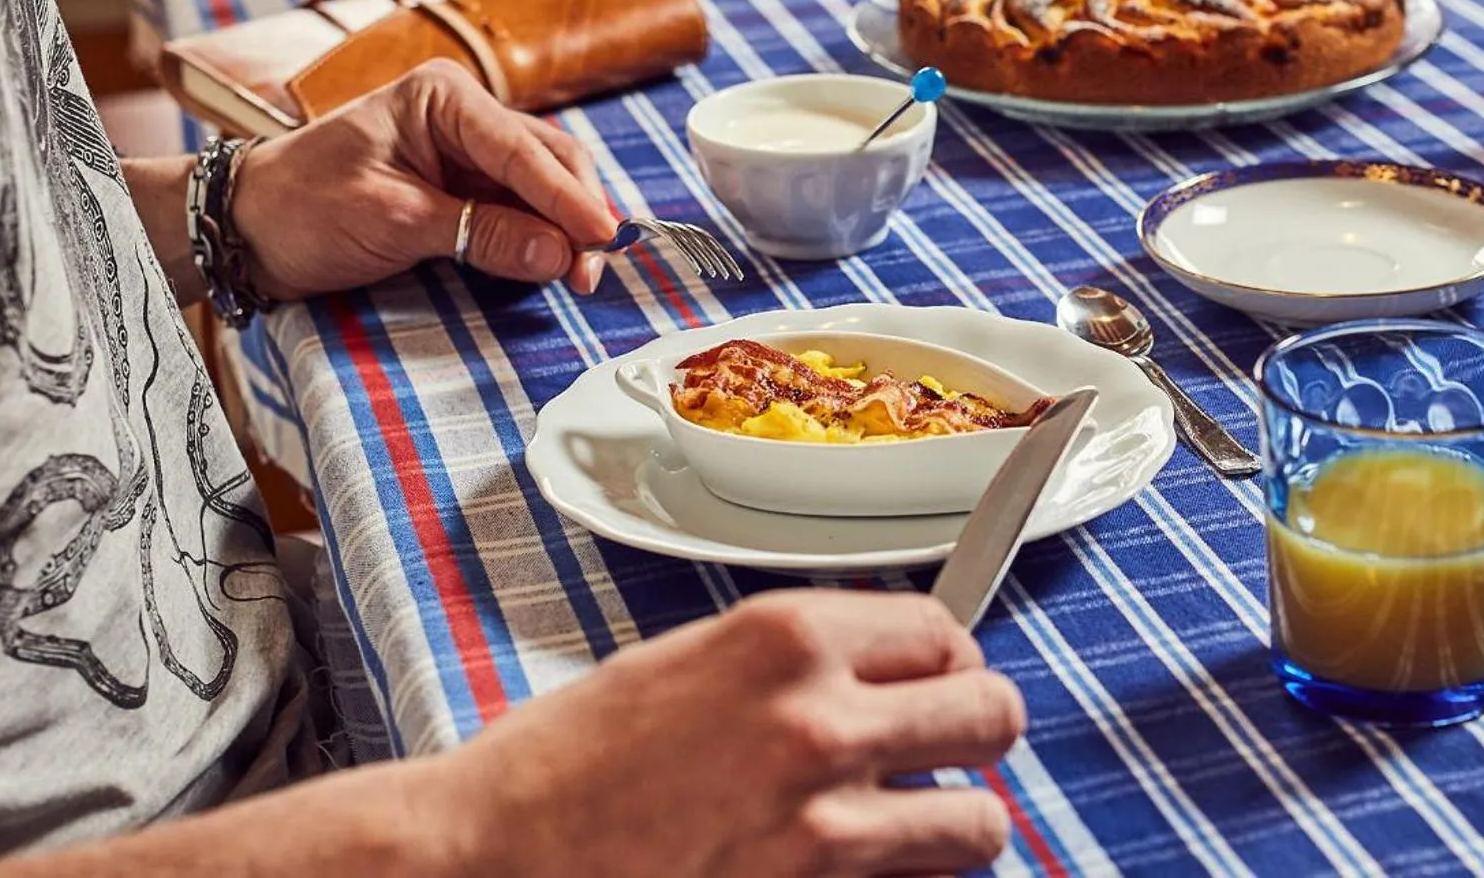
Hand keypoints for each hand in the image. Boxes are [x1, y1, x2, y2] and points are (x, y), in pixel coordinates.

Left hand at [230, 60, 621, 298]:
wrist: (247, 228)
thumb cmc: (303, 208)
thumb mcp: (392, 222)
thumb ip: (480, 233)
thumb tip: (558, 254)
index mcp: (441, 98)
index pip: (523, 149)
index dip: (569, 198)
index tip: (602, 239)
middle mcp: (462, 114)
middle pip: (547, 159)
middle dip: (576, 213)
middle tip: (594, 269)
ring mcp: (465, 150)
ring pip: (540, 184)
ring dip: (564, 228)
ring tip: (581, 274)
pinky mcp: (462, 187)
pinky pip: (518, 207)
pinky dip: (541, 235)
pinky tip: (557, 262)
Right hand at [428, 590, 1024, 877]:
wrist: (489, 855)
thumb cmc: (568, 765)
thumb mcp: (690, 662)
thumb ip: (797, 661)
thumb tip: (883, 670)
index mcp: (784, 639)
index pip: (946, 631)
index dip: (947, 664)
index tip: (932, 686)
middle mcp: (818, 720)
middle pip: (993, 715)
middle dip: (974, 737)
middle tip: (940, 756)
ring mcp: (823, 827)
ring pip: (981, 824)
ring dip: (950, 828)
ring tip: (903, 832)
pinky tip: (857, 877)